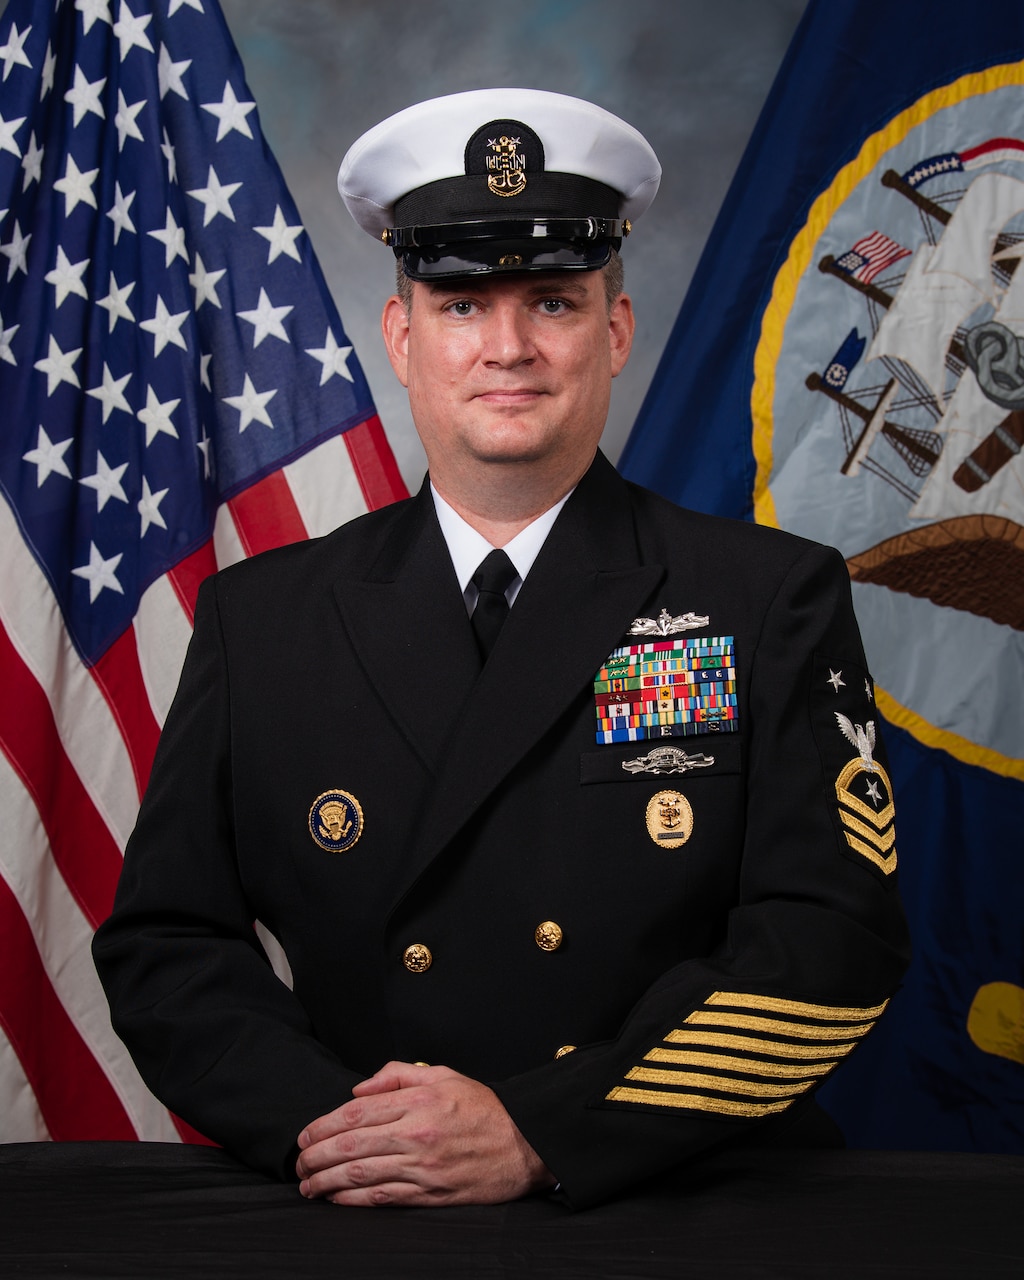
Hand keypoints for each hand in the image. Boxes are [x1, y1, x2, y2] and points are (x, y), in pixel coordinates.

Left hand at [295, 1061, 554, 1206]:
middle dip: (316, 1156)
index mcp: (418, 1101)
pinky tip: (336, 1198)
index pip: (356, 1112)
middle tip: (298, 1164)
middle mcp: (416, 1134)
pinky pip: (383, 1198)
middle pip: (351, 1146)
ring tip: (308, 1185)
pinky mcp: (430, 1194)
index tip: (305, 1135)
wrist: (525, 1144)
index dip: (323, 1125)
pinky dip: (353, 1200)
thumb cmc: (484, 1108)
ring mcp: (422, 1167)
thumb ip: (399, 1074)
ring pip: (361, 1175)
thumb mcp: (444, 1074)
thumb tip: (359, 1088)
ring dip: (326, 1181)